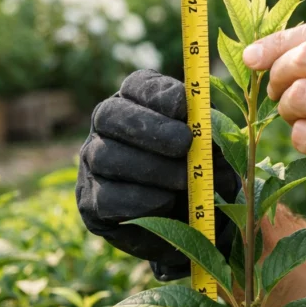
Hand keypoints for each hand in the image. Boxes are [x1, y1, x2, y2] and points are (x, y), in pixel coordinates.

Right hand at [75, 70, 240, 280]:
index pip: (138, 84)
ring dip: (151, 169)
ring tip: (184, 182)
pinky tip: (166, 203)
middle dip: (150, 128)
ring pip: (106, 156)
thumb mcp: (214, 148)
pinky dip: (141, 200)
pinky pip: (107, 197)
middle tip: (184, 144)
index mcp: (139, 101)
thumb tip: (209, 133)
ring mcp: (92, 162)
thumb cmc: (205, 171)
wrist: (192, 221)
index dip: (159, 94)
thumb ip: (213, 136)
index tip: (184, 107)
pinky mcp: (91, 201)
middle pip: (110, 114)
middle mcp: (107, 126)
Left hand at [242, 20, 305, 226]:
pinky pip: (303, 135)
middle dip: (277, 73)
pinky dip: (300, 138)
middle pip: (305, 57)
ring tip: (299, 118)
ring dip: (286, 108)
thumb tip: (278, 48)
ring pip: (298, 95)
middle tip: (275, 92)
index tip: (254, 55)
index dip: (280, 40)